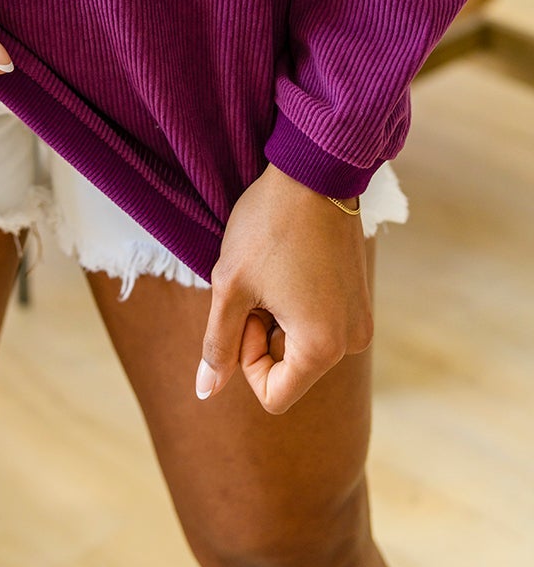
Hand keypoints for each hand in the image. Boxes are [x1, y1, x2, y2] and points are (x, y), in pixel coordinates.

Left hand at [195, 162, 373, 414]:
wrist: (313, 171)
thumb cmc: (268, 226)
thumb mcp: (231, 286)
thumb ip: (218, 343)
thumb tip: (205, 392)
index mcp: (322, 347)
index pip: (273, 395)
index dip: (246, 359)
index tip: (242, 310)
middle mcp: (351, 341)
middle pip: (290, 369)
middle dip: (261, 334)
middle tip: (254, 283)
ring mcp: (360, 318)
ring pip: (302, 344)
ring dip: (277, 317)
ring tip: (271, 270)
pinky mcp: (359, 297)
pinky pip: (320, 322)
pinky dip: (297, 304)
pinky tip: (289, 264)